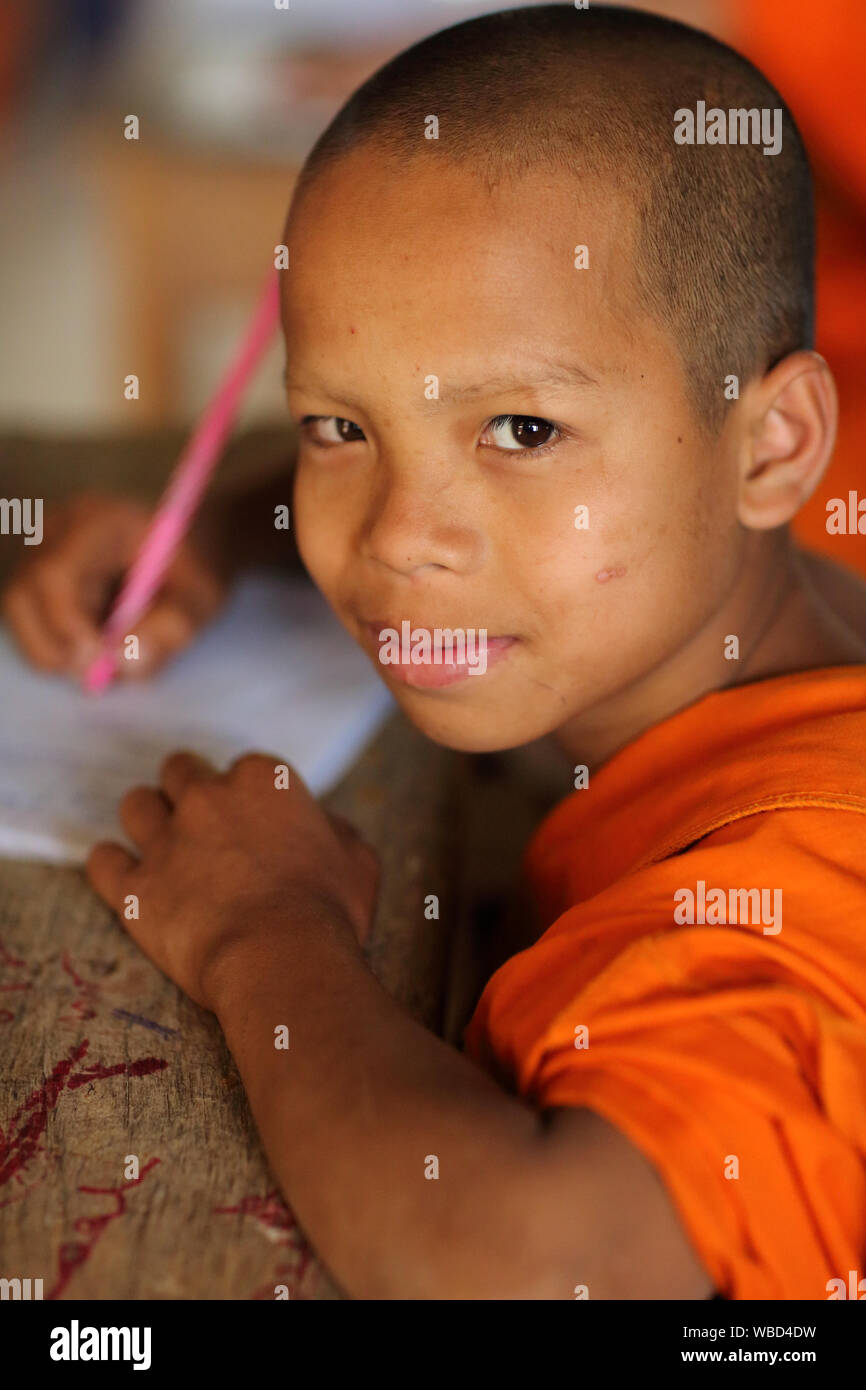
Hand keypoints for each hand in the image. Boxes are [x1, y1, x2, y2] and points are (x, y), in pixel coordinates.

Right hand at [1, 493, 229, 679]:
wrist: (191, 541)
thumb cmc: (198, 564)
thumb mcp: (202, 597)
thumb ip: (172, 627)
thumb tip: (123, 665)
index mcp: (100, 522)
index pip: (56, 574)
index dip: (67, 625)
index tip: (99, 660)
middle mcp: (57, 530)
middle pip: (22, 595)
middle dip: (56, 647)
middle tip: (101, 674)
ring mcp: (40, 551)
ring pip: (20, 613)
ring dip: (58, 650)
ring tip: (109, 652)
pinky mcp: (37, 575)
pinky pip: (28, 620)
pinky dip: (58, 645)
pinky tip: (98, 640)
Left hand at [86, 752, 379, 1011]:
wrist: (281, 959)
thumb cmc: (328, 912)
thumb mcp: (357, 861)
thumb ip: (336, 831)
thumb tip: (325, 827)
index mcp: (263, 781)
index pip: (241, 768)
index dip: (246, 797)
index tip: (252, 824)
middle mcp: (206, 797)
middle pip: (179, 771)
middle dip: (187, 793)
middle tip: (203, 829)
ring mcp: (165, 839)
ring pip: (136, 805)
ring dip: (148, 821)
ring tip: (162, 849)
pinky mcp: (133, 885)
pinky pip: (101, 860)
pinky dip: (111, 866)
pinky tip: (125, 877)